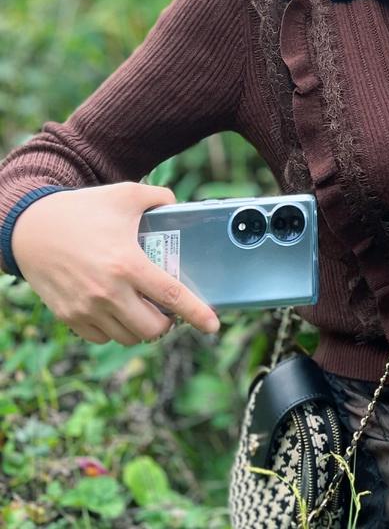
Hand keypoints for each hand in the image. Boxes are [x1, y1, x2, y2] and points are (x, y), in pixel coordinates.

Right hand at [11, 182, 219, 345]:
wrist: (30, 228)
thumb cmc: (82, 210)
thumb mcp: (127, 194)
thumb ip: (160, 198)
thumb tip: (180, 206)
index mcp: (127, 264)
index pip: (172, 296)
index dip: (197, 313)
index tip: (214, 326)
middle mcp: (107, 292)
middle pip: (152, 328)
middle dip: (168, 322)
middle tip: (169, 308)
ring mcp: (85, 308)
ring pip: (127, 337)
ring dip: (142, 327)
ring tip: (145, 308)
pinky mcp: (68, 316)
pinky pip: (101, 337)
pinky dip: (115, 330)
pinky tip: (119, 310)